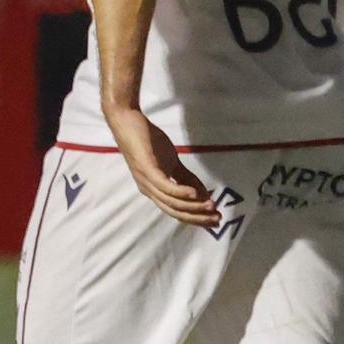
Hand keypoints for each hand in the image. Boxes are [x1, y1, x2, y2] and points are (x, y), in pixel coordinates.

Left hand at [105, 105, 220, 226]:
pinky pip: (165, 186)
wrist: (127, 123)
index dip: (195, 218)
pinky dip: (181, 192)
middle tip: (217, 219)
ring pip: (171, 202)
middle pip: (174, 211)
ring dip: (192, 207)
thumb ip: (185, 178)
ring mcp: (147, 181)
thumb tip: (203, 193)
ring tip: (210, 206)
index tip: (214, 220)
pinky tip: (195, 194)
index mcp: (154, 190)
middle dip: (197, 217)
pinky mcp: (147, 169)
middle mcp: (149, 190)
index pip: (175, 210)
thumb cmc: (148, 142)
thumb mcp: (171, 161)